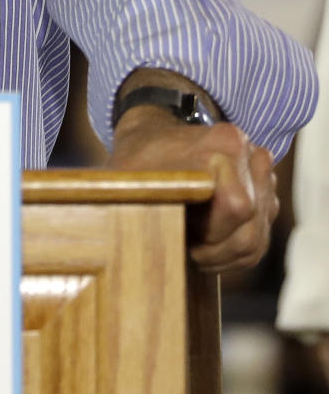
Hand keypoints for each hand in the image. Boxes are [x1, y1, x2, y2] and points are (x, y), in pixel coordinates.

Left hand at [109, 107, 278, 271]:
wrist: (154, 137)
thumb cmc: (140, 157)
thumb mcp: (129, 173)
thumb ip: (137, 195)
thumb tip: (138, 235)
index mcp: (226, 144)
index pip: (236, 207)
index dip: (207, 234)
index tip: (178, 234)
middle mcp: (252, 156)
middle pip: (248, 232)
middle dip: (213, 251)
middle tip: (182, 247)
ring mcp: (263, 177)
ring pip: (255, 241)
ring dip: (221, 255)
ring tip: (190, 246)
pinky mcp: (265, 197)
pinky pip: (258, 241)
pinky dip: (230, 253)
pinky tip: (204, 246)